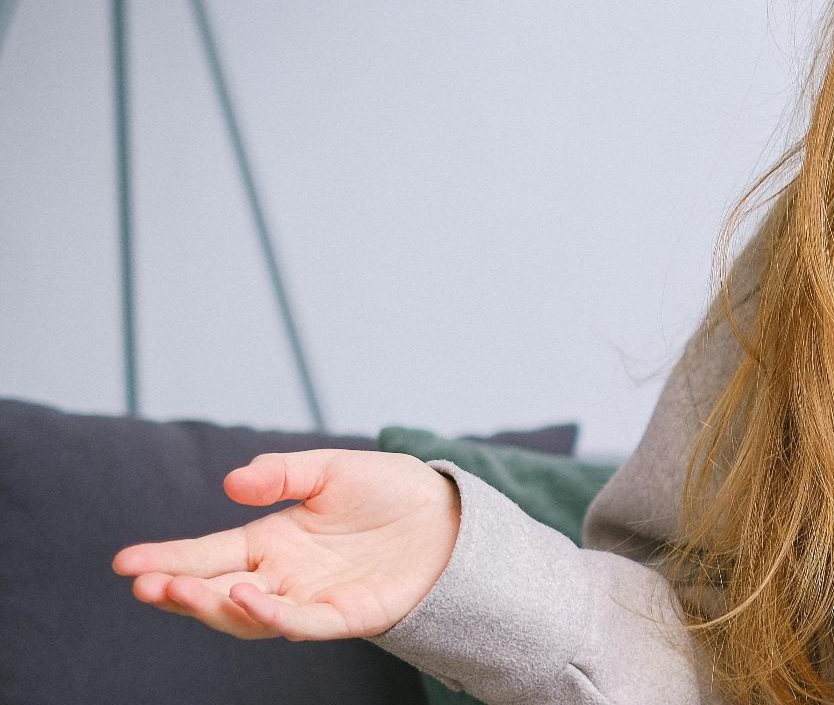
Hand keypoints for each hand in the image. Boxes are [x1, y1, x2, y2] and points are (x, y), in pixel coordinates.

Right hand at [112, 449, 460, 641]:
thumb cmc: (390, 493)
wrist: (450, 516)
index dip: (167, 559)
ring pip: (250, 616)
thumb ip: (283, 472)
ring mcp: (312, 598)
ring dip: (214, 607)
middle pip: (218, 591)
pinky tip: (248, 599)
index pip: (208, 554)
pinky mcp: (347, 615)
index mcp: (272, 540)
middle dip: (178, 591)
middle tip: (144, 585)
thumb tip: (231, 482)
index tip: (124, 563)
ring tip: (181, 592)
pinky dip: (273, 616)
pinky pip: (304, 624)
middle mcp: (283, 575)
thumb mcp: (333, 469)